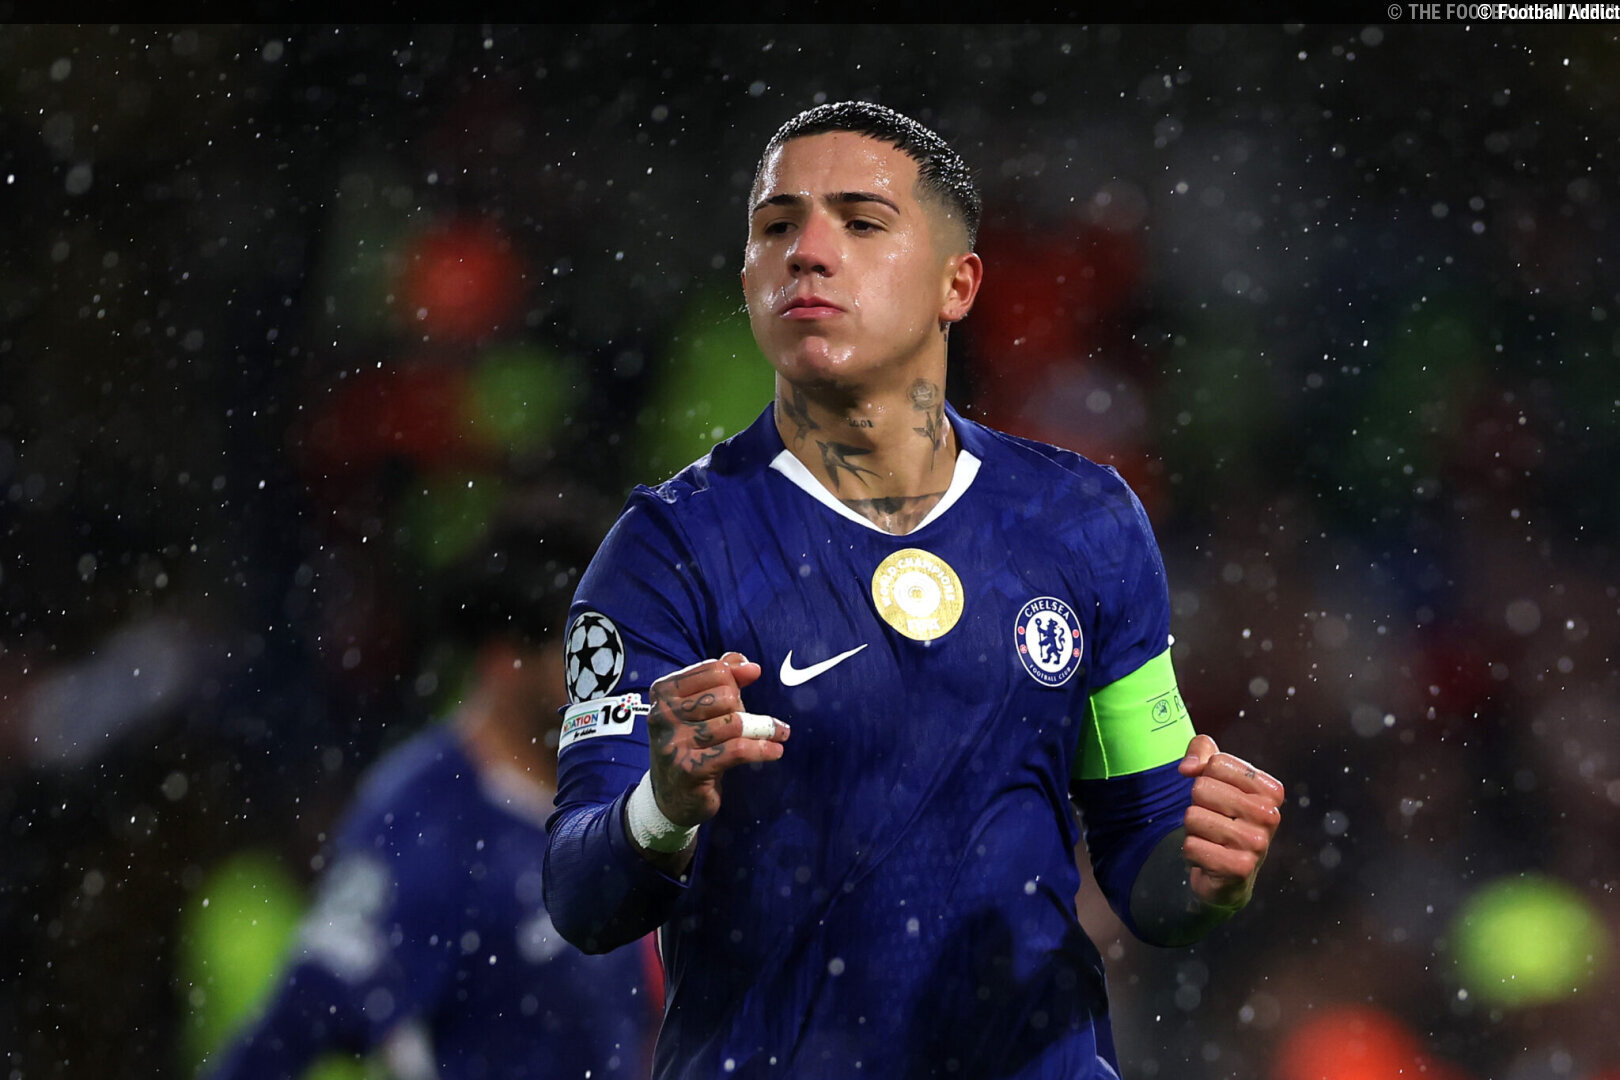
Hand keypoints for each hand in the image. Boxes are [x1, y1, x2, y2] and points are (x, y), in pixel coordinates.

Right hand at [646, 652, 789, 827]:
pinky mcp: (690, 769)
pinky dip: (761, 749)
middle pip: (725, 696)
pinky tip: (775, 751)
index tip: (750, 679)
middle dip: (744, 707)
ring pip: (734, 723)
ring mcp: (674, 743)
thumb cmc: (691, 743)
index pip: (714, 671)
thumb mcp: (700, 707)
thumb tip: (750, 666)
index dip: (736, 676)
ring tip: (772, 735)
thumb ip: (722, 679)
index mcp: (663, 692)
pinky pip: (736, 750)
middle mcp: (663, 715)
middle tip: (750, 722)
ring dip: (760, 730)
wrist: (672, 796)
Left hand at [1177, 734, 1283, 910]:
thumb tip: (1188, 768)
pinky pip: (1191, 845)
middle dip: (1197, 805)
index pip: (1217, 763)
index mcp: (1270, 790)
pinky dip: (1192, 852)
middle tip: (1213, 820)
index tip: (1217, 795)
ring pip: (1193, 817)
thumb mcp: (1214, 777)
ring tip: (1211, 839)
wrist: (1228, 875)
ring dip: (1193, 829)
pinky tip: (1209, 858)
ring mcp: (1257, 844)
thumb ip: (1202, 751)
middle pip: (1202, 788)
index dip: (1204, 777)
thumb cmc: (1222, 818)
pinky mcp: (1239, 868)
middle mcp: (1270, 815)